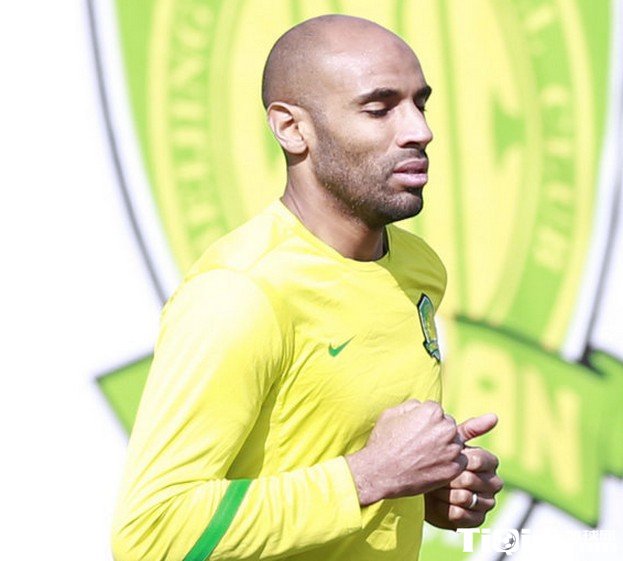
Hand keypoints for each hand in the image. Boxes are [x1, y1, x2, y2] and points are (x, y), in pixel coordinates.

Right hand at [345, 401, 494, 505]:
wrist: (380, 474)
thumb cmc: (383, 442)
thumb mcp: (391, 413)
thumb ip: (412, 405)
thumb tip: (421, 406)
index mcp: (432, 412)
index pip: (436, 410)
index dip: (424, 420)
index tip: (416, 430)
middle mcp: (446, 428)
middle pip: (448, 425)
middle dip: (438, 432)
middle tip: (421, 443)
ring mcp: (451, 450)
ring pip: (455, 443)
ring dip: (445, 447)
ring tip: (425, 455)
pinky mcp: (454, 469)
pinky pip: (460, 461)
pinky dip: (449, 463)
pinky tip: (432, 465)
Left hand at [425, 417, 502, 529]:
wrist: (425, 487)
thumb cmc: (438, 460)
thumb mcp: (451, 442)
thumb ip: (471, 429)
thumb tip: (494, 416)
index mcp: (490, 463)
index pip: (479, 459)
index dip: (458, 460)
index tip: (441, 457)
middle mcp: (494, 483)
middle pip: (470, 479)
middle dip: (447, 477)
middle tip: (432, 474)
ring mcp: (487, 503)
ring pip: (464, 497)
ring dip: (443, 492)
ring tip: (432, 486)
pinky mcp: (477, 520)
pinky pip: (459, 514)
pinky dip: (443, 508)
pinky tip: (435, 502)